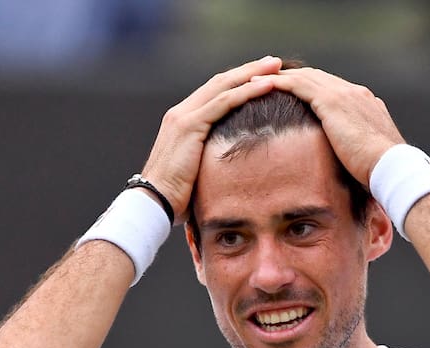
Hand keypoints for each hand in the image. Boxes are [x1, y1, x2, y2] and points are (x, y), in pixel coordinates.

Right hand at [139, 56, 282, 222]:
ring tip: (277, 67)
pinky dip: (247, 91)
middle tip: (275, 62)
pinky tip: (268, 85)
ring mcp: (184, 116)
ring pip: (224, 86)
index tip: (264, 76)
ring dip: (253, 74)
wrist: (153, 204)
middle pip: (221, 82)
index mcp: (182, 121)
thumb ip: (211, 161)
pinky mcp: (189, 125)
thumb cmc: (175, 199)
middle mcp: (181, 112)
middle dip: (249, 70)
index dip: (239, 82)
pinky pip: (224, 102)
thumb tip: (232, 171)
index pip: (215, 93)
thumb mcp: (197, 173)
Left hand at [263, 67, 404, 187]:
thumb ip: (354, 155)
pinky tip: (257, 86)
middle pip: (316, 78)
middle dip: (292, 79)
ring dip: (278, 78)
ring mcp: (344, 94)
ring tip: (254, 81)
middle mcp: (355, 93)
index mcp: (365, 104)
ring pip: (304, 77)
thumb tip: (347, 173)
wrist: (392, 166)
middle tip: (268, 81)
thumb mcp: (367, 159)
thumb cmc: (382, 173)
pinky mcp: (332, 101)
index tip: (293, 95)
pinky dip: (277, 83)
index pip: (332, 90)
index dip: (310, 90)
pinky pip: (297, 85)